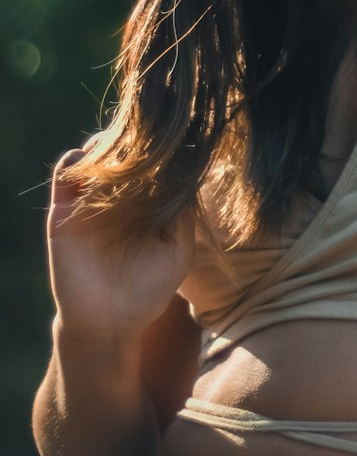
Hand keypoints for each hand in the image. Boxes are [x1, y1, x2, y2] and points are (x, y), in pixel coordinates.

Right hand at [45, 136, 195, 342]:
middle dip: (134, 137)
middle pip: (124, 150)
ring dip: (105, 142)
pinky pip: (65, 173)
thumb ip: (184, 213)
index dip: (162, 146)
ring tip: (119, 148)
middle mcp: (120, 196)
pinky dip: (76, 160)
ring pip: (95, 153)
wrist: (106, 323)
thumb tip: (192, 172)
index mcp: (148, 201)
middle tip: (145, 134)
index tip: (172, 133)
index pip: (153, 161)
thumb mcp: (178, 249)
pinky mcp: (64, 209)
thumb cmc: (148, 289)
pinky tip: (92, 164)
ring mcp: (91, 199)